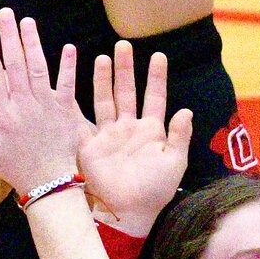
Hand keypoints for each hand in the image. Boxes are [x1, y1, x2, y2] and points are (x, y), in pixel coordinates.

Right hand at [0, 9, 86, 194]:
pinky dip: (69, 67)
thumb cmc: (13, 166)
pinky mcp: (65, 112)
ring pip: (38, 69)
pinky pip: (67, 85)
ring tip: (27, 21)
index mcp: (0, 113)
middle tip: (4, 13)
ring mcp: (44, 107)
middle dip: (8, 36)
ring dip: (33, 43)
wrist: (47, 183)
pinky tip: (69, 47)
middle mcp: (21, 106)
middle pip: (14, 64)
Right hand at [79, 42, 191, 232]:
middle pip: (126, 92)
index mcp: (151, 132)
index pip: (155, 98)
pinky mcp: (91, 146)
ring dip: (104, 80)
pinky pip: (83, 122)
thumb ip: (180, 137)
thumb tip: (186, 111)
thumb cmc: (155, 191)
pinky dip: (77, 106)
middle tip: (123, 45)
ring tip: (103, 57)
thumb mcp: (175, 163)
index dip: (156, 78)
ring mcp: (108, 136)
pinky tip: (73, 89)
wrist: (129, 213)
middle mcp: (129, 129)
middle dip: (126, 69)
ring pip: (105, 101)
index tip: (158, 56)